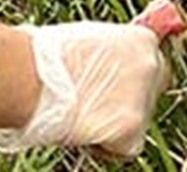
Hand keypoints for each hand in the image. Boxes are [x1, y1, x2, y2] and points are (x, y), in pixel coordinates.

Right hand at [0, 20, 168, 156]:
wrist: (31, 77)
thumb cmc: (48, 56)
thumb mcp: (88, 39)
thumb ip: (112, 51)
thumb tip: (115, 61)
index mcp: (141, 39)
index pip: (152, 58)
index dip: (133, 71)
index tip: (120, 79)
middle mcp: (150, 66)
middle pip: (155, 87)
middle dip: (134, 96)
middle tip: (105, 103)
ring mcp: (144, 100)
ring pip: (138, 119)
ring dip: (118, 121)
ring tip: (82, 113)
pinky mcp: (132, 131)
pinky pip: (126, 147)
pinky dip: (107, 146)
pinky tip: (84, 133)